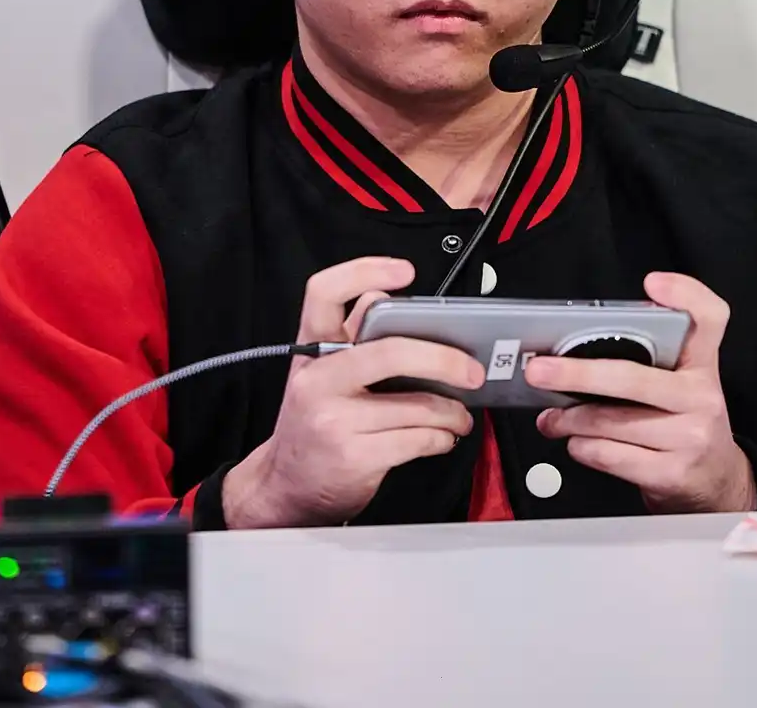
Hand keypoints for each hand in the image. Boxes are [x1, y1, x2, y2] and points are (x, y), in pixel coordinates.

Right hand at [221, 257, 485, 528]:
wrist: (286, 487)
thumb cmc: (315, 423)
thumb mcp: (323, 373)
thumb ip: (353, 337)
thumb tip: (384, 296)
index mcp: (312, 351)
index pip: (323, 292)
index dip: (364, 270)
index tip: (405, 272)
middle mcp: (318, 380)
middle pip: (391, 352)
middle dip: (443, 360)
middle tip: (471, 370)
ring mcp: (335, 420)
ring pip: (416, 405)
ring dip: (452, 411)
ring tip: (459, 414)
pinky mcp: (354, 456)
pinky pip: (418, 439)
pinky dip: (441, 438)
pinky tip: (442, 437)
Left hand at [525, 272, 756, 514]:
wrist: (716, 483)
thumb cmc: (685, 424)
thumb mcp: (682, 386)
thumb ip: (648, 362)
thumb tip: (576, 352)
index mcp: (702, 366)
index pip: (708, 319)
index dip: (686, 295)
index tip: (653, 283)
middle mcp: (702, 397)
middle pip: (632, 377)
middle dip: (576, 373)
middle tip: (539, 371)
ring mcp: (689, 437)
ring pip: (610, 422)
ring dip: (568, 420)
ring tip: (551, 418)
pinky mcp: (671, 473)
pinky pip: (609, 455)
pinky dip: (581, 447)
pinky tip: (576, 442)